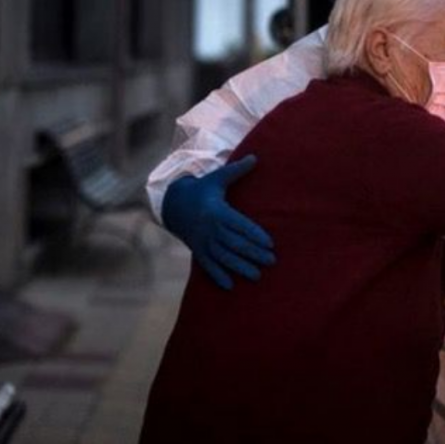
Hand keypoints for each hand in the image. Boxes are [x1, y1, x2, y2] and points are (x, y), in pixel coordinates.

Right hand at [161, 155, 275, 289]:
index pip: (239, 225)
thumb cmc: (202, 190)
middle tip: (272, 261)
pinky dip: (217, 276)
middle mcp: (210, 228)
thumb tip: (256, 157)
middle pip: (234, 243)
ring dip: (239, 267)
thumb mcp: (217, 178)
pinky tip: (230, 286)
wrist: (173, 204)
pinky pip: (207, 265)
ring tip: (257, 276)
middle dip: (253, 253)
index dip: (255, 234)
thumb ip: (236, 170)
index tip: (270, 243)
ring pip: (222, 257)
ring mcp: (203, 241)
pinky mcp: (197, 250)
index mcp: (217, 211)